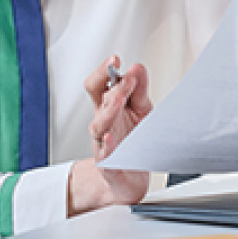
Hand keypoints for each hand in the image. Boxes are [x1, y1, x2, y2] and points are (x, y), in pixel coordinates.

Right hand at [69, 55, 153, 215]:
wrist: (129, 179)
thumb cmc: (132, 142)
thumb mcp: (141, 110)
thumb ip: (139, 90)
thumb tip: (137, 68)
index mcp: (109, 106)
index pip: (99, 83)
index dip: (104, 70)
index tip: (115, 59)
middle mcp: (104, 122)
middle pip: (96, 98)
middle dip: (108, 85)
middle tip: (125, 79)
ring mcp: (104, 142)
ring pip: (99, 125)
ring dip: (109, 111)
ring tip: (118, 100)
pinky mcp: (109, 164)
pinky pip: (105, 154)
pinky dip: (107, 145)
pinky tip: (111, 138)